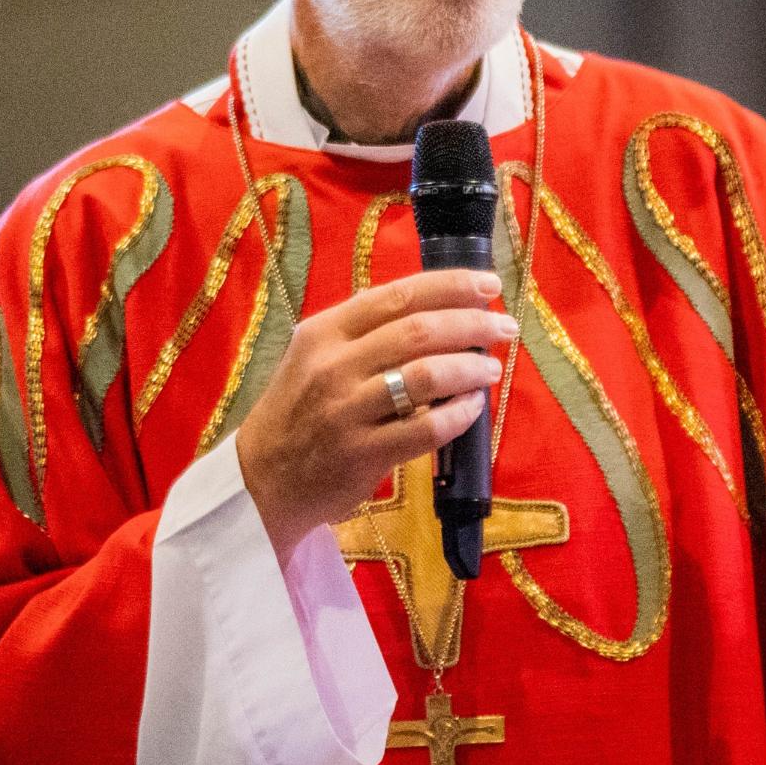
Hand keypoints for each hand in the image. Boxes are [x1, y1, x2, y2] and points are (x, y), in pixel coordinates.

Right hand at [235, 268, 518, 557]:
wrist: (261, 480)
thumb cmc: (299, 410)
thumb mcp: (314, 355)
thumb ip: (363, 328)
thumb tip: (432, 300)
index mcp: (325, 332)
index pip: (398, 295)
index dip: (451, 285)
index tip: (489, 285)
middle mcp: (334, 366)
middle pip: (419, 331)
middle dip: (472, 324)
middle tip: (504, 327)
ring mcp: (346, 411)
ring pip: (425, 376)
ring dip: (469, 368)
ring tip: (490, 369)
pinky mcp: (361, 455)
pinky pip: (426, 429)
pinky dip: (459, 415)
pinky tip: (473, 408)